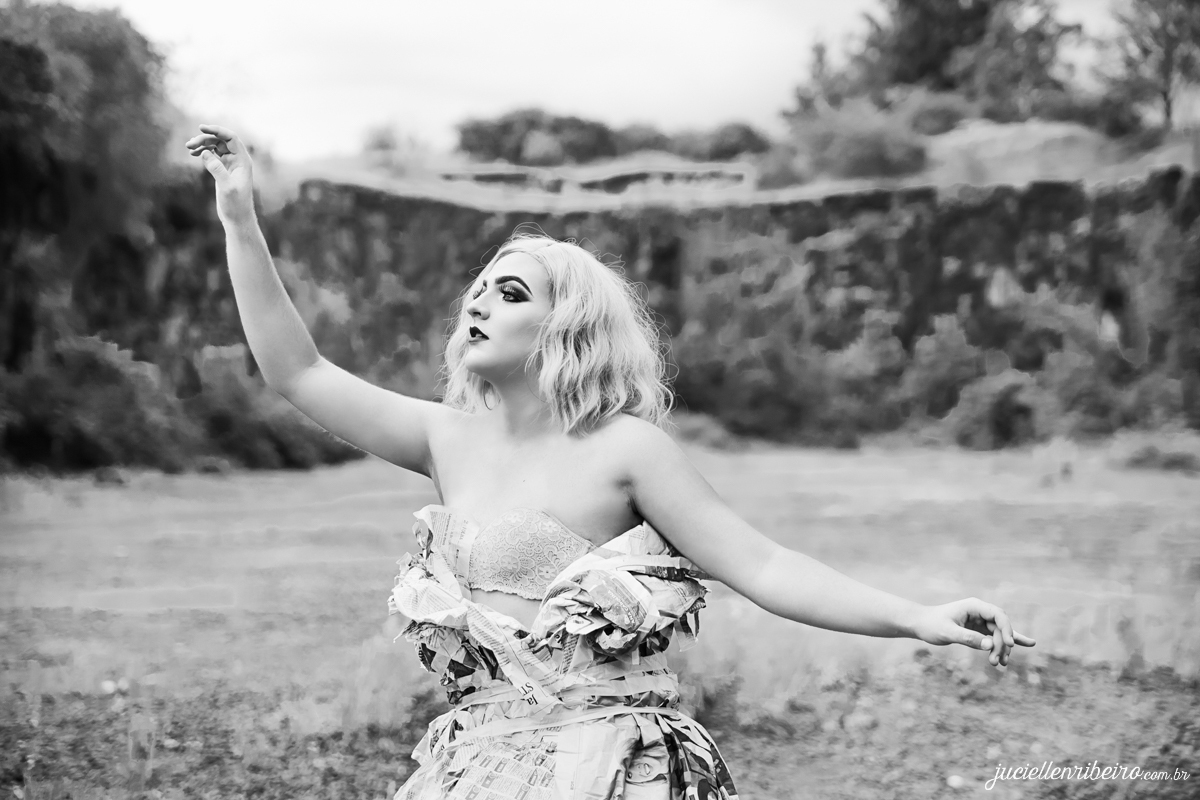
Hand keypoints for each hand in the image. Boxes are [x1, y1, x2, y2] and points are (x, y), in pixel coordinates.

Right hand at [185, 124, 255, 225]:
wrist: (237, 218)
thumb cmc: (235, 205)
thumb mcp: (226, 187)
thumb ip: (217, 169)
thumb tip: (204, 152)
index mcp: (243, 161)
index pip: (231, 138)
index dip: (217, 130)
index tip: (201, 128)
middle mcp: (238, 160)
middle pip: (221, 141)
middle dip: (205, 139)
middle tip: (189, 145)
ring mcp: (230, 164)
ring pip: (216, 147)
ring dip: (202, 144)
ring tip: (188, 148)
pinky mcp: (223, 170)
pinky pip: (213, 155)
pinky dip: (203, 152)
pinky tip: (193, 153)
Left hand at [911, 597, 1035, 667]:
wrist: (920, 624)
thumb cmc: (931, 625)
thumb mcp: (948, 632)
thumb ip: (968, 638)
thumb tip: (990, 645)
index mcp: (974, 606)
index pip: (998, 615)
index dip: (1007, 629)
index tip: (1009, 645)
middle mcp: (980, 611)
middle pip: (1001, 627)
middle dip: (1002, 644)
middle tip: (997, 662)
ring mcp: (980, 620)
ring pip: (999, 634)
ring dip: (1002, 649)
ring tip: (1001, 664)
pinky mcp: (978, 629)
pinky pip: (996, 636)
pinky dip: (1006, 643)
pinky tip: (1027, 644)